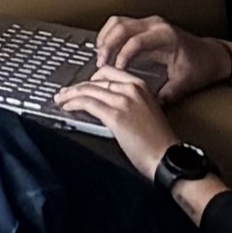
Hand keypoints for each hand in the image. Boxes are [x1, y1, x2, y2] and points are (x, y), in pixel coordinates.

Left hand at [54, 64, 176, 175]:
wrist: (170, 159)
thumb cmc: (160, 143)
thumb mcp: (146, 112)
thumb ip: (128, 102)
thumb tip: (106, 103)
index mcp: (140, 87)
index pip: (108, 73)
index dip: (91, 78)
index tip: (82, 84)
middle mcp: (131, 90)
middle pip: (95, 82)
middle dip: (77, 87)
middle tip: (66, 92)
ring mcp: (123, 102)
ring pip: (88, 90)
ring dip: (70, 95)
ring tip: (61, 99)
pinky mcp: (115, 116)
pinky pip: (87, 103)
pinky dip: (73, 104)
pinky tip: (67, 107)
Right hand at [93, 14, 231, 102]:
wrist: (212, 56)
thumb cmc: (201, 66)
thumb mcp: (186, 82)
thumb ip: (169, 92)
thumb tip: (152, 103)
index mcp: (165, 36)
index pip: (136, 41)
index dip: (123, 55)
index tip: (116, 69)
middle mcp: (155, 25)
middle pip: (121, 27)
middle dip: (108, 44)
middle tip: (101, 62)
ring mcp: (148, 23)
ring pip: (117, 22)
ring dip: (105, 37)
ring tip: (100, 55)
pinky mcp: (144, 26)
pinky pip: (120, 24)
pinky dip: (109, 35)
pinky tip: (106, 48)